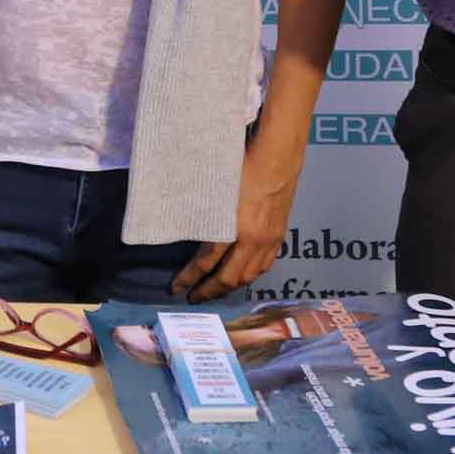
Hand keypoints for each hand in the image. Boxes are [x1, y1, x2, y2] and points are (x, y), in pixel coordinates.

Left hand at [173, 146, 296, 300]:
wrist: (277, 155)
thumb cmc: (241, 163)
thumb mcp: (213, 188)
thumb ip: (201, 213)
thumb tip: (183, 228)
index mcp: (232, 227)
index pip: (205, 262)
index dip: (188, 278)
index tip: (175, 288)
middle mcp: (253, 240)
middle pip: (228, 277)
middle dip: (209, 291)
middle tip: (193, 297)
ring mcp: (269, 239)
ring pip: (249, 275)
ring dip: (230, 286)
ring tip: (216, 290)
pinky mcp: (279, 235)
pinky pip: (265, 265)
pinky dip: (251, 275)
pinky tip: (243, 276)